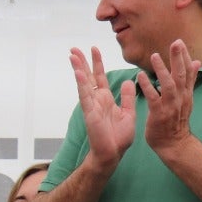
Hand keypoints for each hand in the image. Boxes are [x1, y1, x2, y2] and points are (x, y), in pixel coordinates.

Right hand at [69, 46, 135, 170]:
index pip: (100, 77)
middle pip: (88, 77)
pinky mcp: (90, 113)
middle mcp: (97, 100)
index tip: (93, 49)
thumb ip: (128, 97)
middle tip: (74, 48)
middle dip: (82, 62)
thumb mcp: (128, 113)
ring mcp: (91, 106)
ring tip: (72, 55)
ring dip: (78, 69)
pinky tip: (78, 73)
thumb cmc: (119, 137)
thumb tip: (129, 81)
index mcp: (106, 99)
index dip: (97, 63)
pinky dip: (81, 84)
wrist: (113, 153)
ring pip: (84, 83)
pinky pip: (85, 96)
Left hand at [137, 39, 201, 159]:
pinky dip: (148, 87)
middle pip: (181, 75)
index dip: (184, 57)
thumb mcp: (186, 98)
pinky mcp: (159, 114)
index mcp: (186, 93)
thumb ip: (190, 80)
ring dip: (162, 70)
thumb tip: (197, 62)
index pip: (188, 71)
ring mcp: (170, 106)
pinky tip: (140, 77)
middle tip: (175, 42)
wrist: (174, 144)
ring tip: (154, 56)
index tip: (179, 42)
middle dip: (178, 58)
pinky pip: (154, 98)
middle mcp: (181, 97)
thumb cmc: (176, 120)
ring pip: (169, 85)